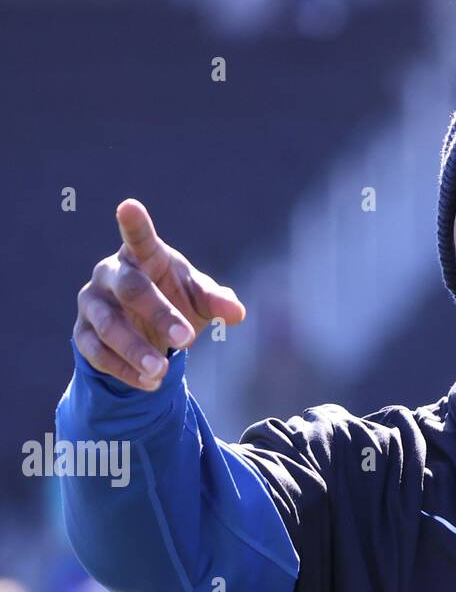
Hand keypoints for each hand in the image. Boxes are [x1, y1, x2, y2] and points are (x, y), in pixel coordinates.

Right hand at [73, 199, 245, 390]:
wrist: (143, 330)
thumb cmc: (173, 299)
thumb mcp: (197, 298)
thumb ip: (215, 300)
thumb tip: (237, 312)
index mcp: (140, 255)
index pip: (138, 237)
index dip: (134, 224)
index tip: (129, 207)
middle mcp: (110, 274)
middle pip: (130, 289)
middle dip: (158, 314)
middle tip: (185, 340)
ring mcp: (92, 303)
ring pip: (108, 326)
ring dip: (136, 350)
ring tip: (162, 372)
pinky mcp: (83, 334)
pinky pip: (97, 353)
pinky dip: (124, 370)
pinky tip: (150, 384)